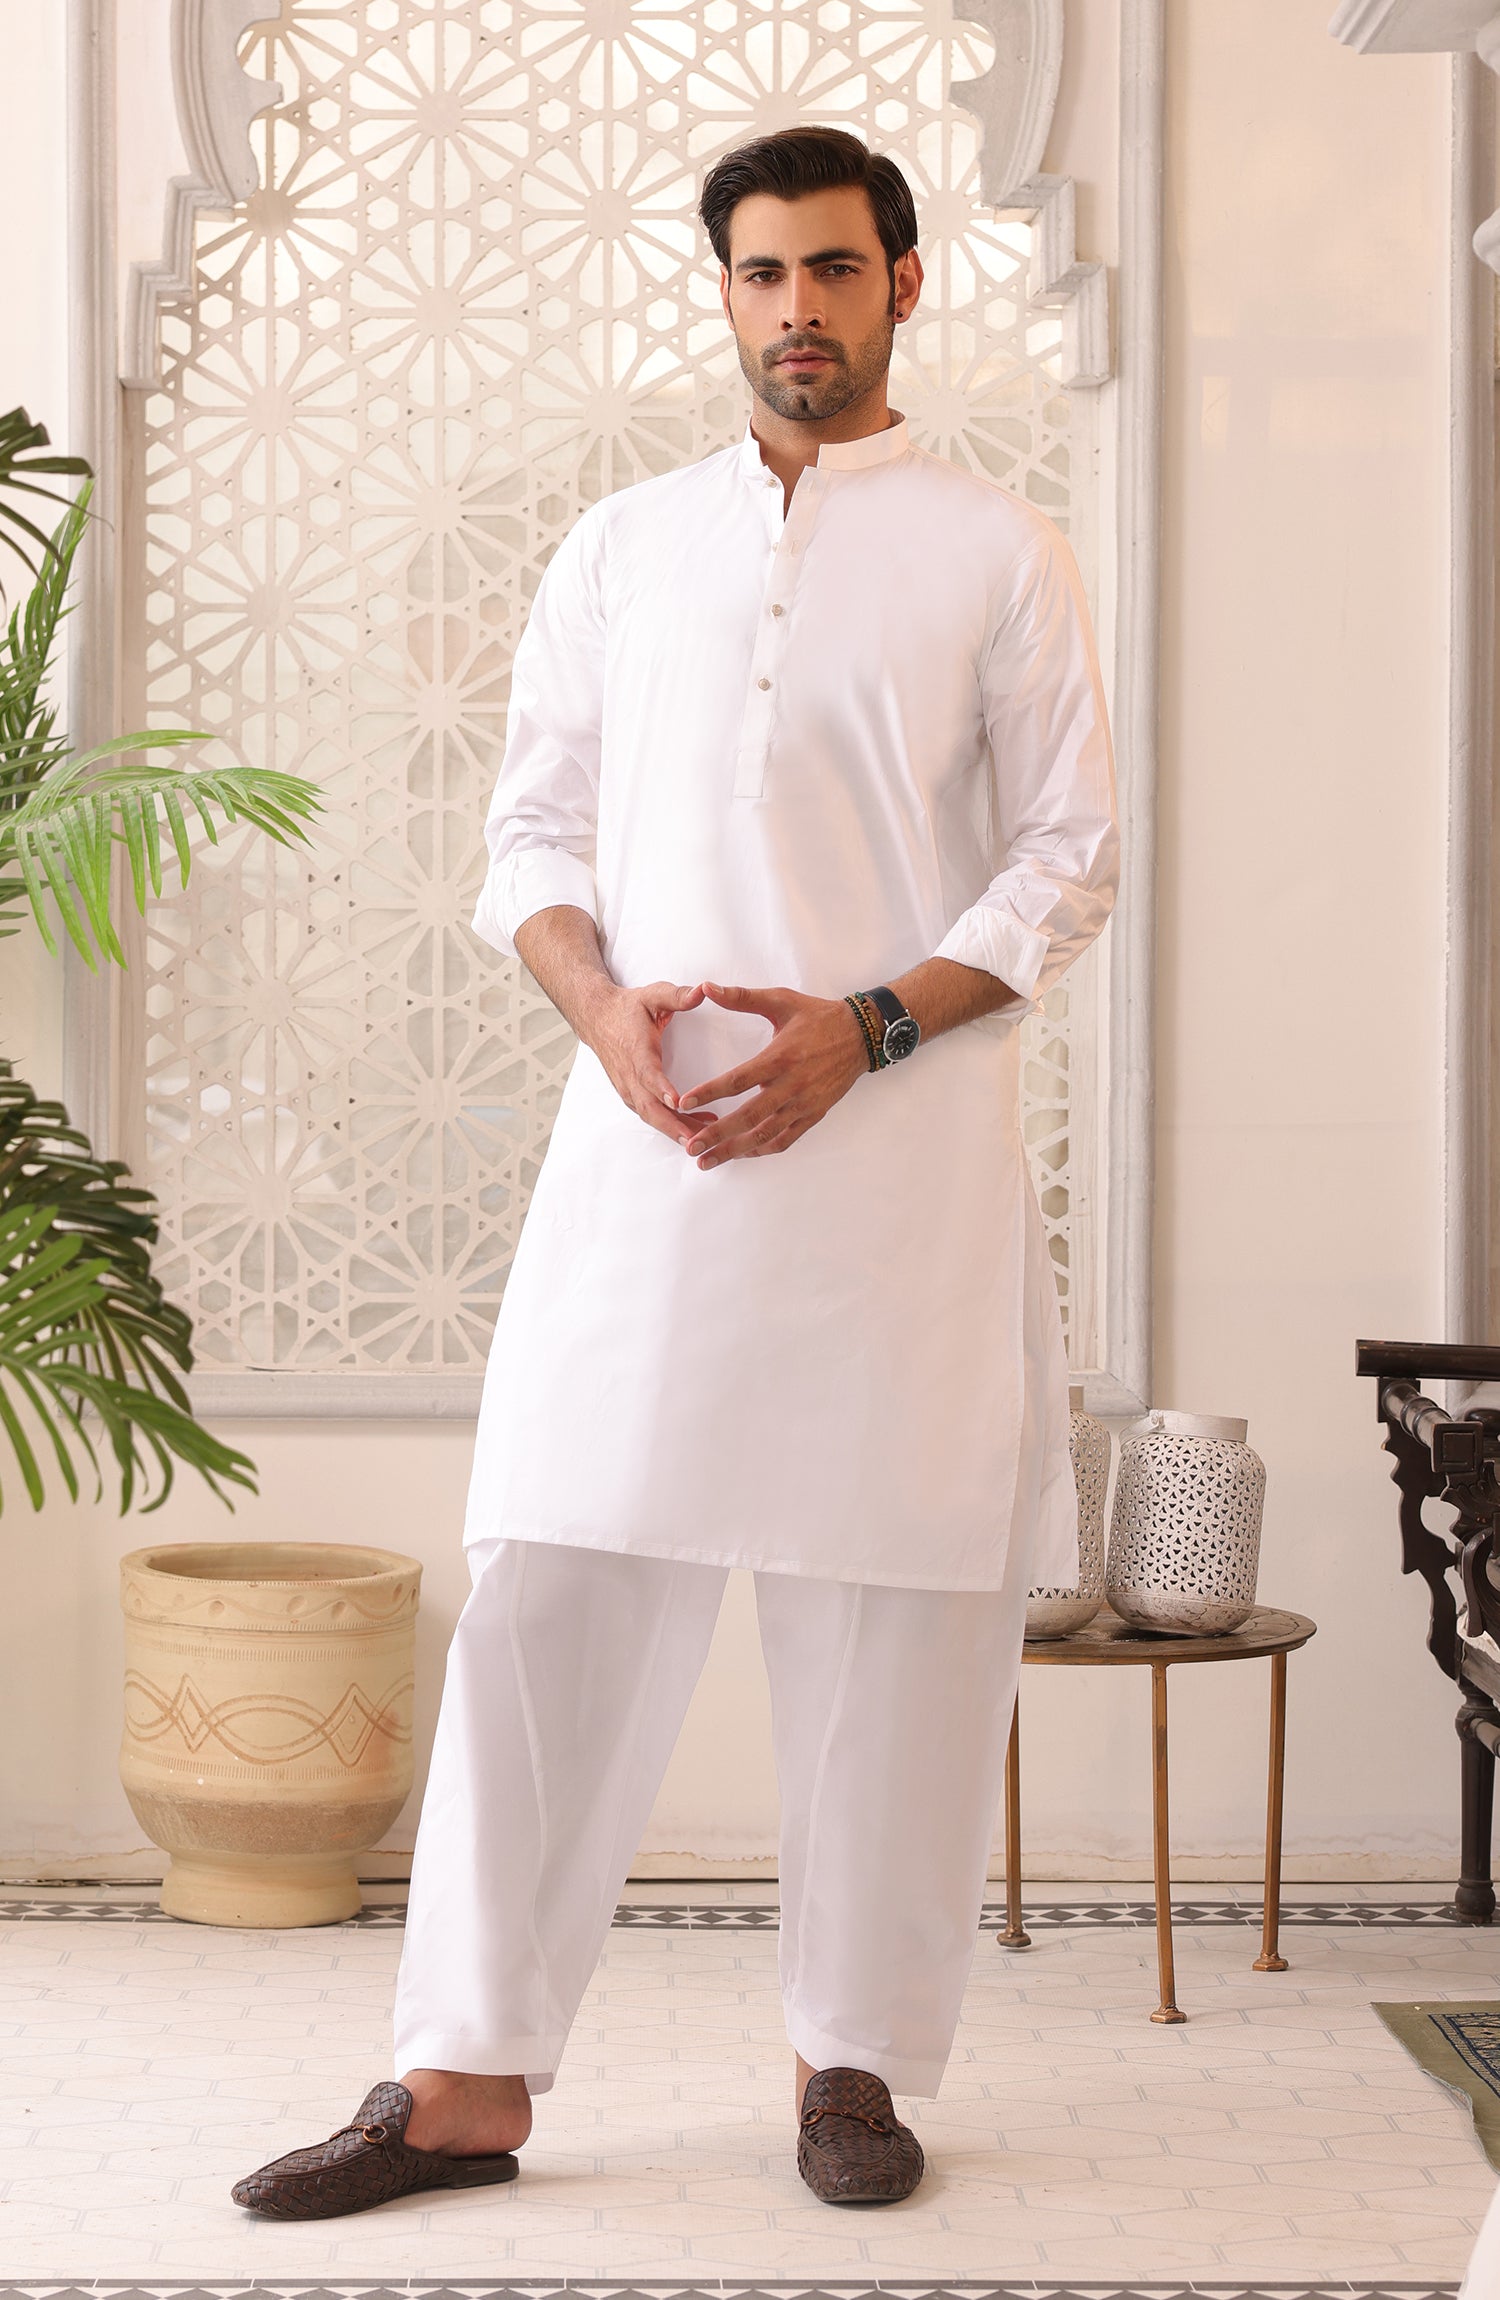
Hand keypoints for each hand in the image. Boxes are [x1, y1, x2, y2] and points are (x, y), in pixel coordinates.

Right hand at [584, 979, 713, 1148]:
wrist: (596, 1018)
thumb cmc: (628, 1007)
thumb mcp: (653, 994)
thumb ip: (677, 995)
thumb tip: (703, 991)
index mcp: (636, 1050)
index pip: (647, 1073)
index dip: (661, 1089)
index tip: (677, 1102)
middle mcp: (629, 1074)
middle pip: (649, 1106)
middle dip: (672, 1125)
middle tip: (696, 1140)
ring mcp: (627, 1087)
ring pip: (650, 1116)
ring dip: (674, 1130)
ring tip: (703, 1140)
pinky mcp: (630, 1094)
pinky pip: (650, 1115)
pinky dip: (670, 1125)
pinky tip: (695, 1130)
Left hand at [677, 983, 869, 1169]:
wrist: (862, 1035)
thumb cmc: (818, 1016)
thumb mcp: (781, 1000)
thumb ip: (741, 997)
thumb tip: (707, 987)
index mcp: (780, 1057)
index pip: (738, 1081)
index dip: (709, 1093)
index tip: (683, 1102)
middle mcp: (792, 1085)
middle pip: (748, 1116)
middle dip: (716, 1134)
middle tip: (691, 1146)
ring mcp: (804, 1104)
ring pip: (765, 1134)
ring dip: (734, 1150)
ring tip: (708, 1160)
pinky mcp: (813, 1114)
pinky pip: (785, 1139)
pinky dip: (761, 1150)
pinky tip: (741, 1154)